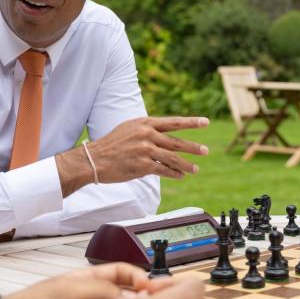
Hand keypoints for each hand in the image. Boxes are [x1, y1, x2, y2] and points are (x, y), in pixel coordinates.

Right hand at [57, 117, 209, 195]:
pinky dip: (173, 174)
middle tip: (205, 151)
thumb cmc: (111, 145)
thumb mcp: (129, 129)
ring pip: (172, 158)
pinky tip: (180, 176)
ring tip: (195, 169)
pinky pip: (163, 170)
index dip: (191, 122)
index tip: (205, 122)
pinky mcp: (142, 166)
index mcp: (144, 123)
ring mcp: (145, 150)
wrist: (94, 159)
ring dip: (186, 165)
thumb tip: (162, 133)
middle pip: (176, 141)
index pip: (173, 122)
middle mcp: (146, 135)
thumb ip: (147, 129)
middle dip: (193, 147)